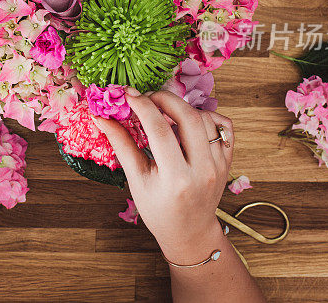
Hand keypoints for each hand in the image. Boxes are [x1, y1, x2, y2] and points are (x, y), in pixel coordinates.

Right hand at [95, 89, 233, 264]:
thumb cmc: (158, 210)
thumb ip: (121, 144)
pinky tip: (189, 122)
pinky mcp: (227, 161)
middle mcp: (202, 169)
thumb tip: (100, 116)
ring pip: (206, 118)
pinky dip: (206, 116)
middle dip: (165, 98)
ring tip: (164, 112)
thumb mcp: (136, 180)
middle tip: (147, 98)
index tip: (127, 94)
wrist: (189, 232)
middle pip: (188, 117)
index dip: (141, 106)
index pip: (159, 129)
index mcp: (175, 178)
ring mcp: (219, 165)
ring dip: (182, 108)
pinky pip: (223, 126)